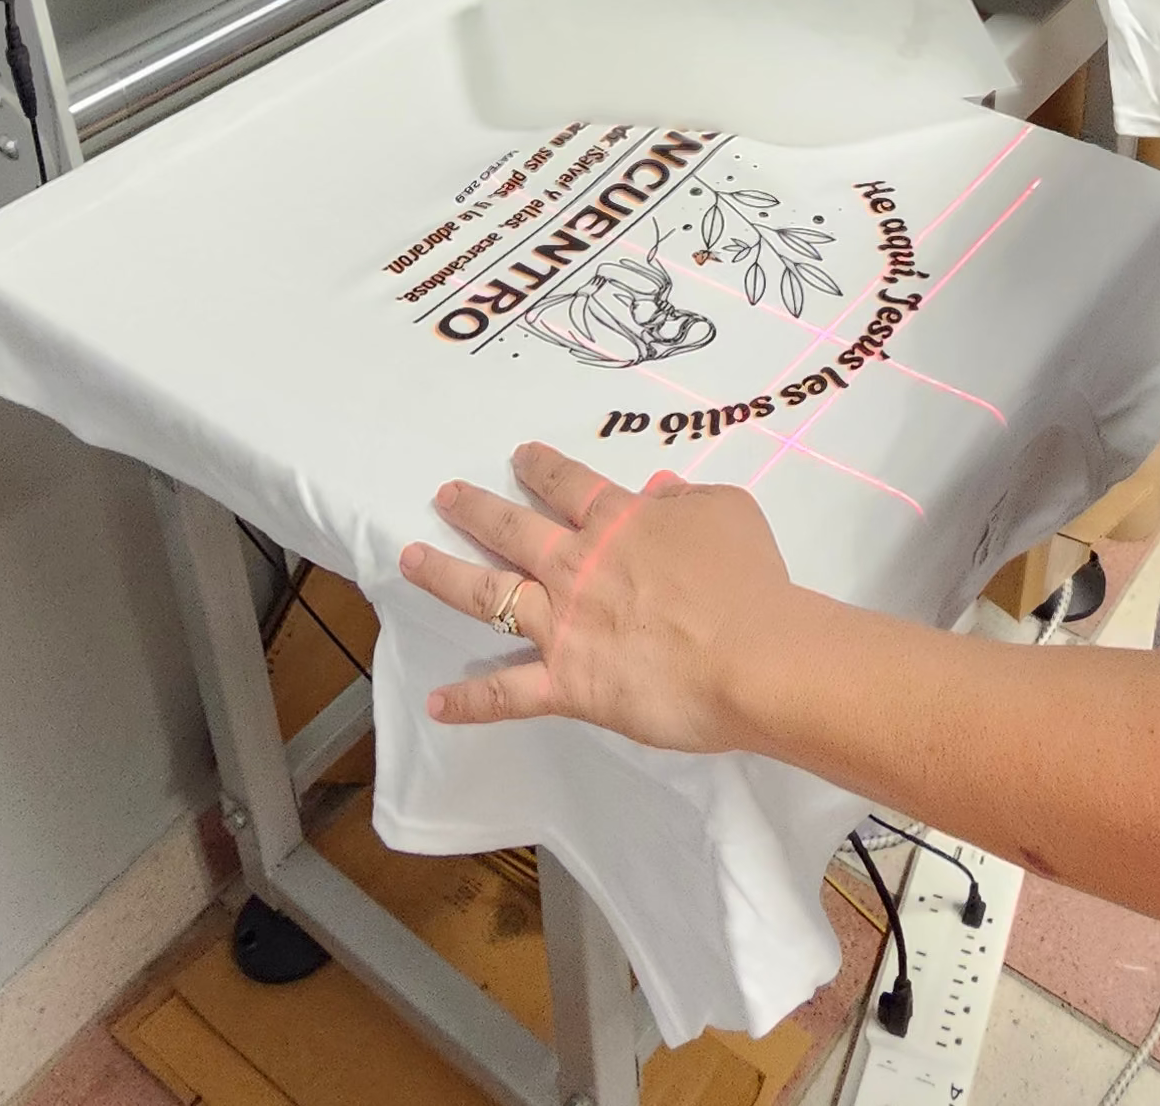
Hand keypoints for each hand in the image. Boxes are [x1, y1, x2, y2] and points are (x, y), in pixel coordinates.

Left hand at [399, 442, 795, 750]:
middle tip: (445, 496)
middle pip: (513, 528)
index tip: (519, 456)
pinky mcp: (567, 683)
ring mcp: (563, 624)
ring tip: (409, 560)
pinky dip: (469, 702)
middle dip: (474, 509)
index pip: (568, 484)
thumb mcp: (727, 510)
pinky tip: (435, 704)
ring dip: (443, 575)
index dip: (541, 467)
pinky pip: (507, 694)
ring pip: (487, 595)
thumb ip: (687, 498)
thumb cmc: (746, 579)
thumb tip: (658, 490)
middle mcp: (576, 565)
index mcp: (617, 521)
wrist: (750, 653)